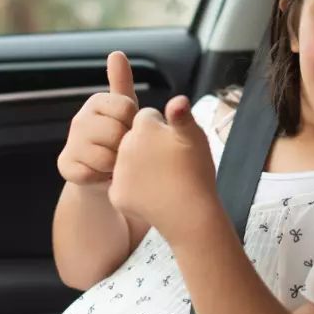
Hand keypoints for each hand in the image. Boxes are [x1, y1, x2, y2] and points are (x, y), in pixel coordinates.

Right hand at [57, 51, 138, 185]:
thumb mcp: (127, 111)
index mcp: (97, 102)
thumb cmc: (120, 139)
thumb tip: (116, 53)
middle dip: (127, 147)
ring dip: (117, 165)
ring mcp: (71, 143)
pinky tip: (102, 175)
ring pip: (107, 157)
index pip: (127, 108)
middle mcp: (79, 119)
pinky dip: (102, 178)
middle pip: (118, 133)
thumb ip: (122, 84)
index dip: (136, 124)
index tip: (132, 130)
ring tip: (115, 164)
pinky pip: (93, 174)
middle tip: (123, 150)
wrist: (105, 176)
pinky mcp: (65, 166)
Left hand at [109, 96, 218, 242]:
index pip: (147, 118)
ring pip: (127, 161)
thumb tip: (178, 100)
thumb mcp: (196, 137)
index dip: (162, 129)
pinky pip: (123, 185)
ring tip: (164, 179)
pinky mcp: (116, 194)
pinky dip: (136, 190)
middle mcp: (125, 145)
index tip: (174, 143)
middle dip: (148, 146)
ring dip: (140, 166)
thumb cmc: (196, 172)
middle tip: (170, 162)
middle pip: (134, 138)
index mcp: (144, 127)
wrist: (190, 214)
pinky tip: (154, 194)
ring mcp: (119, 171)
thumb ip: (182, 115)